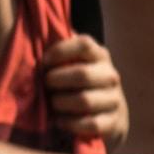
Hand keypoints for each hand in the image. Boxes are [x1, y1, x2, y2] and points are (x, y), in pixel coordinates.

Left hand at [41, 33, 128, 148]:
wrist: (110, 114)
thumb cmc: (81, 83)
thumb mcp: (75, 62)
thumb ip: (62, 49)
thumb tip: (38, 30)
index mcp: (100, 55)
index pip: (84, 44)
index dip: (61, 51)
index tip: (44, 61)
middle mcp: (110, 75)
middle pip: (82, 74)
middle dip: (57, 81)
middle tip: (45, 85)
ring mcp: (114, 99)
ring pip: (85, 100)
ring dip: (61, 103)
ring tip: (52, 104)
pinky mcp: (114, 122)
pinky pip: (91, 123)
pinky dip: (70, 123)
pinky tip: (60, 121)